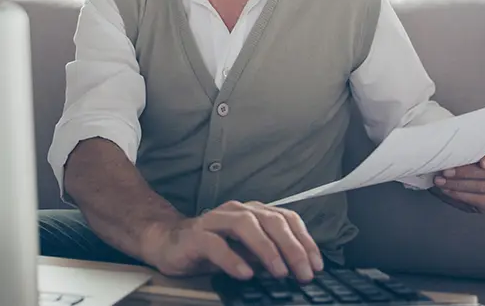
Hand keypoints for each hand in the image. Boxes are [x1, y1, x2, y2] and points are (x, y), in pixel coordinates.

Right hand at [141, 201, 323, 281]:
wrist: (168, 242)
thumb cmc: (211, 247)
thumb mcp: (246, 251)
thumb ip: (269, 255)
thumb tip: (298, 269)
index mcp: (253, 212)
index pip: (287, 219)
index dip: (305, 241)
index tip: (316, 265)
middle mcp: (237, 211)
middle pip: (271, 221)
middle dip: (292, 248)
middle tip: (303, 273)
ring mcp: (215, 220)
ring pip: (246, 226)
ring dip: (266, 249)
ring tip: (279, 272)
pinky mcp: (196, 235)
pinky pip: (215, 244)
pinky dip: (232, 259)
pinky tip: (244, 273)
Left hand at [433, 140, 484, 211]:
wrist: (457, 176)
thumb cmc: (461, 155)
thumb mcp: (464, 145)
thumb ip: (465, 144)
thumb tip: (450, 143)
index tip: (482, 163)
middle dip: (465, 172)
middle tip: (446, 171)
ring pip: (484, 186)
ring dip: (459, 184)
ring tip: (441, 181)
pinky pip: (480, 199)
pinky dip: (461, 195)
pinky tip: (448, 190)